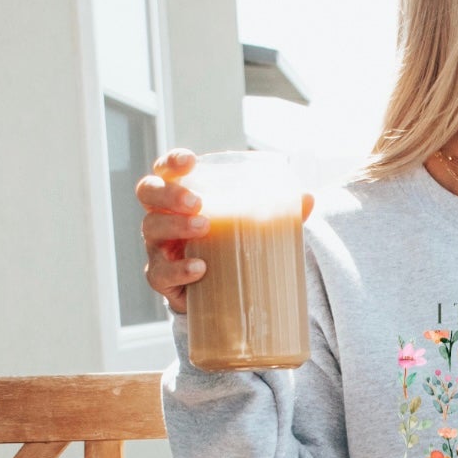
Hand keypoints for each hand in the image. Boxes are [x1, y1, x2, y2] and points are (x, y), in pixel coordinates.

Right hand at [135, 149, 314, 314]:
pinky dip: (178, 270)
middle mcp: (162, 219)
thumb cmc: (231, 248)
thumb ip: (278, 214)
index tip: (190, 162)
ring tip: (204, 228)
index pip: (165, 171)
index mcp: (180, 199)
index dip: (172, 162)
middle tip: (197, 202)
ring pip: (151, 230)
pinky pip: (160, 274)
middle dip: (169, 193)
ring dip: (175, 226)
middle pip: (149, 195)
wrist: (221, 296)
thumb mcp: (251, 228)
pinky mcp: (163, 280)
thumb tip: (308, 197)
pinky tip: (199, 268)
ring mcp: (158, 249)